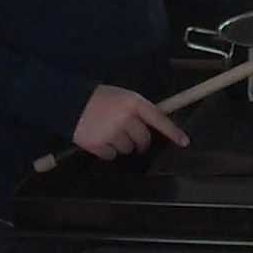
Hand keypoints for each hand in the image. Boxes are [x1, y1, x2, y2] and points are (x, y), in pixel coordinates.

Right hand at [71, 85, 186, 160]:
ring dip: (121, 145)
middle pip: (143, 139)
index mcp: (133, 102)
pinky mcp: (99, 144)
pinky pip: (112, 156)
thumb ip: (136, 109)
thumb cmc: (97, 98)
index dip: (172, 131)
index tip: (184, 142)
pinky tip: (99, 140)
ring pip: (127, 149)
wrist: (69, 102)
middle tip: (132, 139)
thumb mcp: (121, 96)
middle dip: (140, 142)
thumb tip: (151, 126)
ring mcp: (112, 132)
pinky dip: (107, 152)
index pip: (159, 118)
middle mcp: (125, 117)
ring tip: (108, 133)